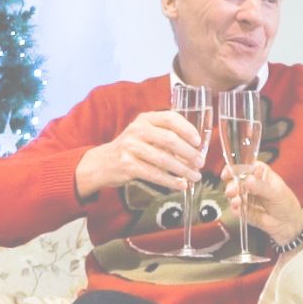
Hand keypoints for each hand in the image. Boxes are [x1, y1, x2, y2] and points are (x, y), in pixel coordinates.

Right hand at [76, 111, 203, 197]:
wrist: (102, 162)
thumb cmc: (130, 149)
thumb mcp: (144, 135)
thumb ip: (165, 137)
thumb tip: (194, 150)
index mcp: (145, 119)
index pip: (170, 118)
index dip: (187, 129)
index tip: (198, 142)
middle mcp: (137, 130)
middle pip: (169, 140)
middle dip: (189, 153)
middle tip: (200, 163)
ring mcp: (130, 147)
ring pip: (163, 159)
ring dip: (183, 170)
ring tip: (195, 176)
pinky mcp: (127, 165)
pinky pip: (154, 174)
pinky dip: (170, 181)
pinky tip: (180, 185)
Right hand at [222, 162, 302, 244]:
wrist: (288, 224)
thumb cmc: (286, 204)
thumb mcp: (276, 192)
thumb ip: (261, 186)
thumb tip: (248, 180)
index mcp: (260, 172)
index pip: (244, 166)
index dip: (234, 168)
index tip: (228, 173)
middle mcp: (250, 182)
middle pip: (234, 179)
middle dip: (231, 185)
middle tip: (233, 191)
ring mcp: (245, 196)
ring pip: (232, 193)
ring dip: (232, 197)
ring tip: (237, 201)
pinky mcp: (243, 209)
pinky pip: (234, 207)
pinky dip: (234, 208)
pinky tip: (239, 209)